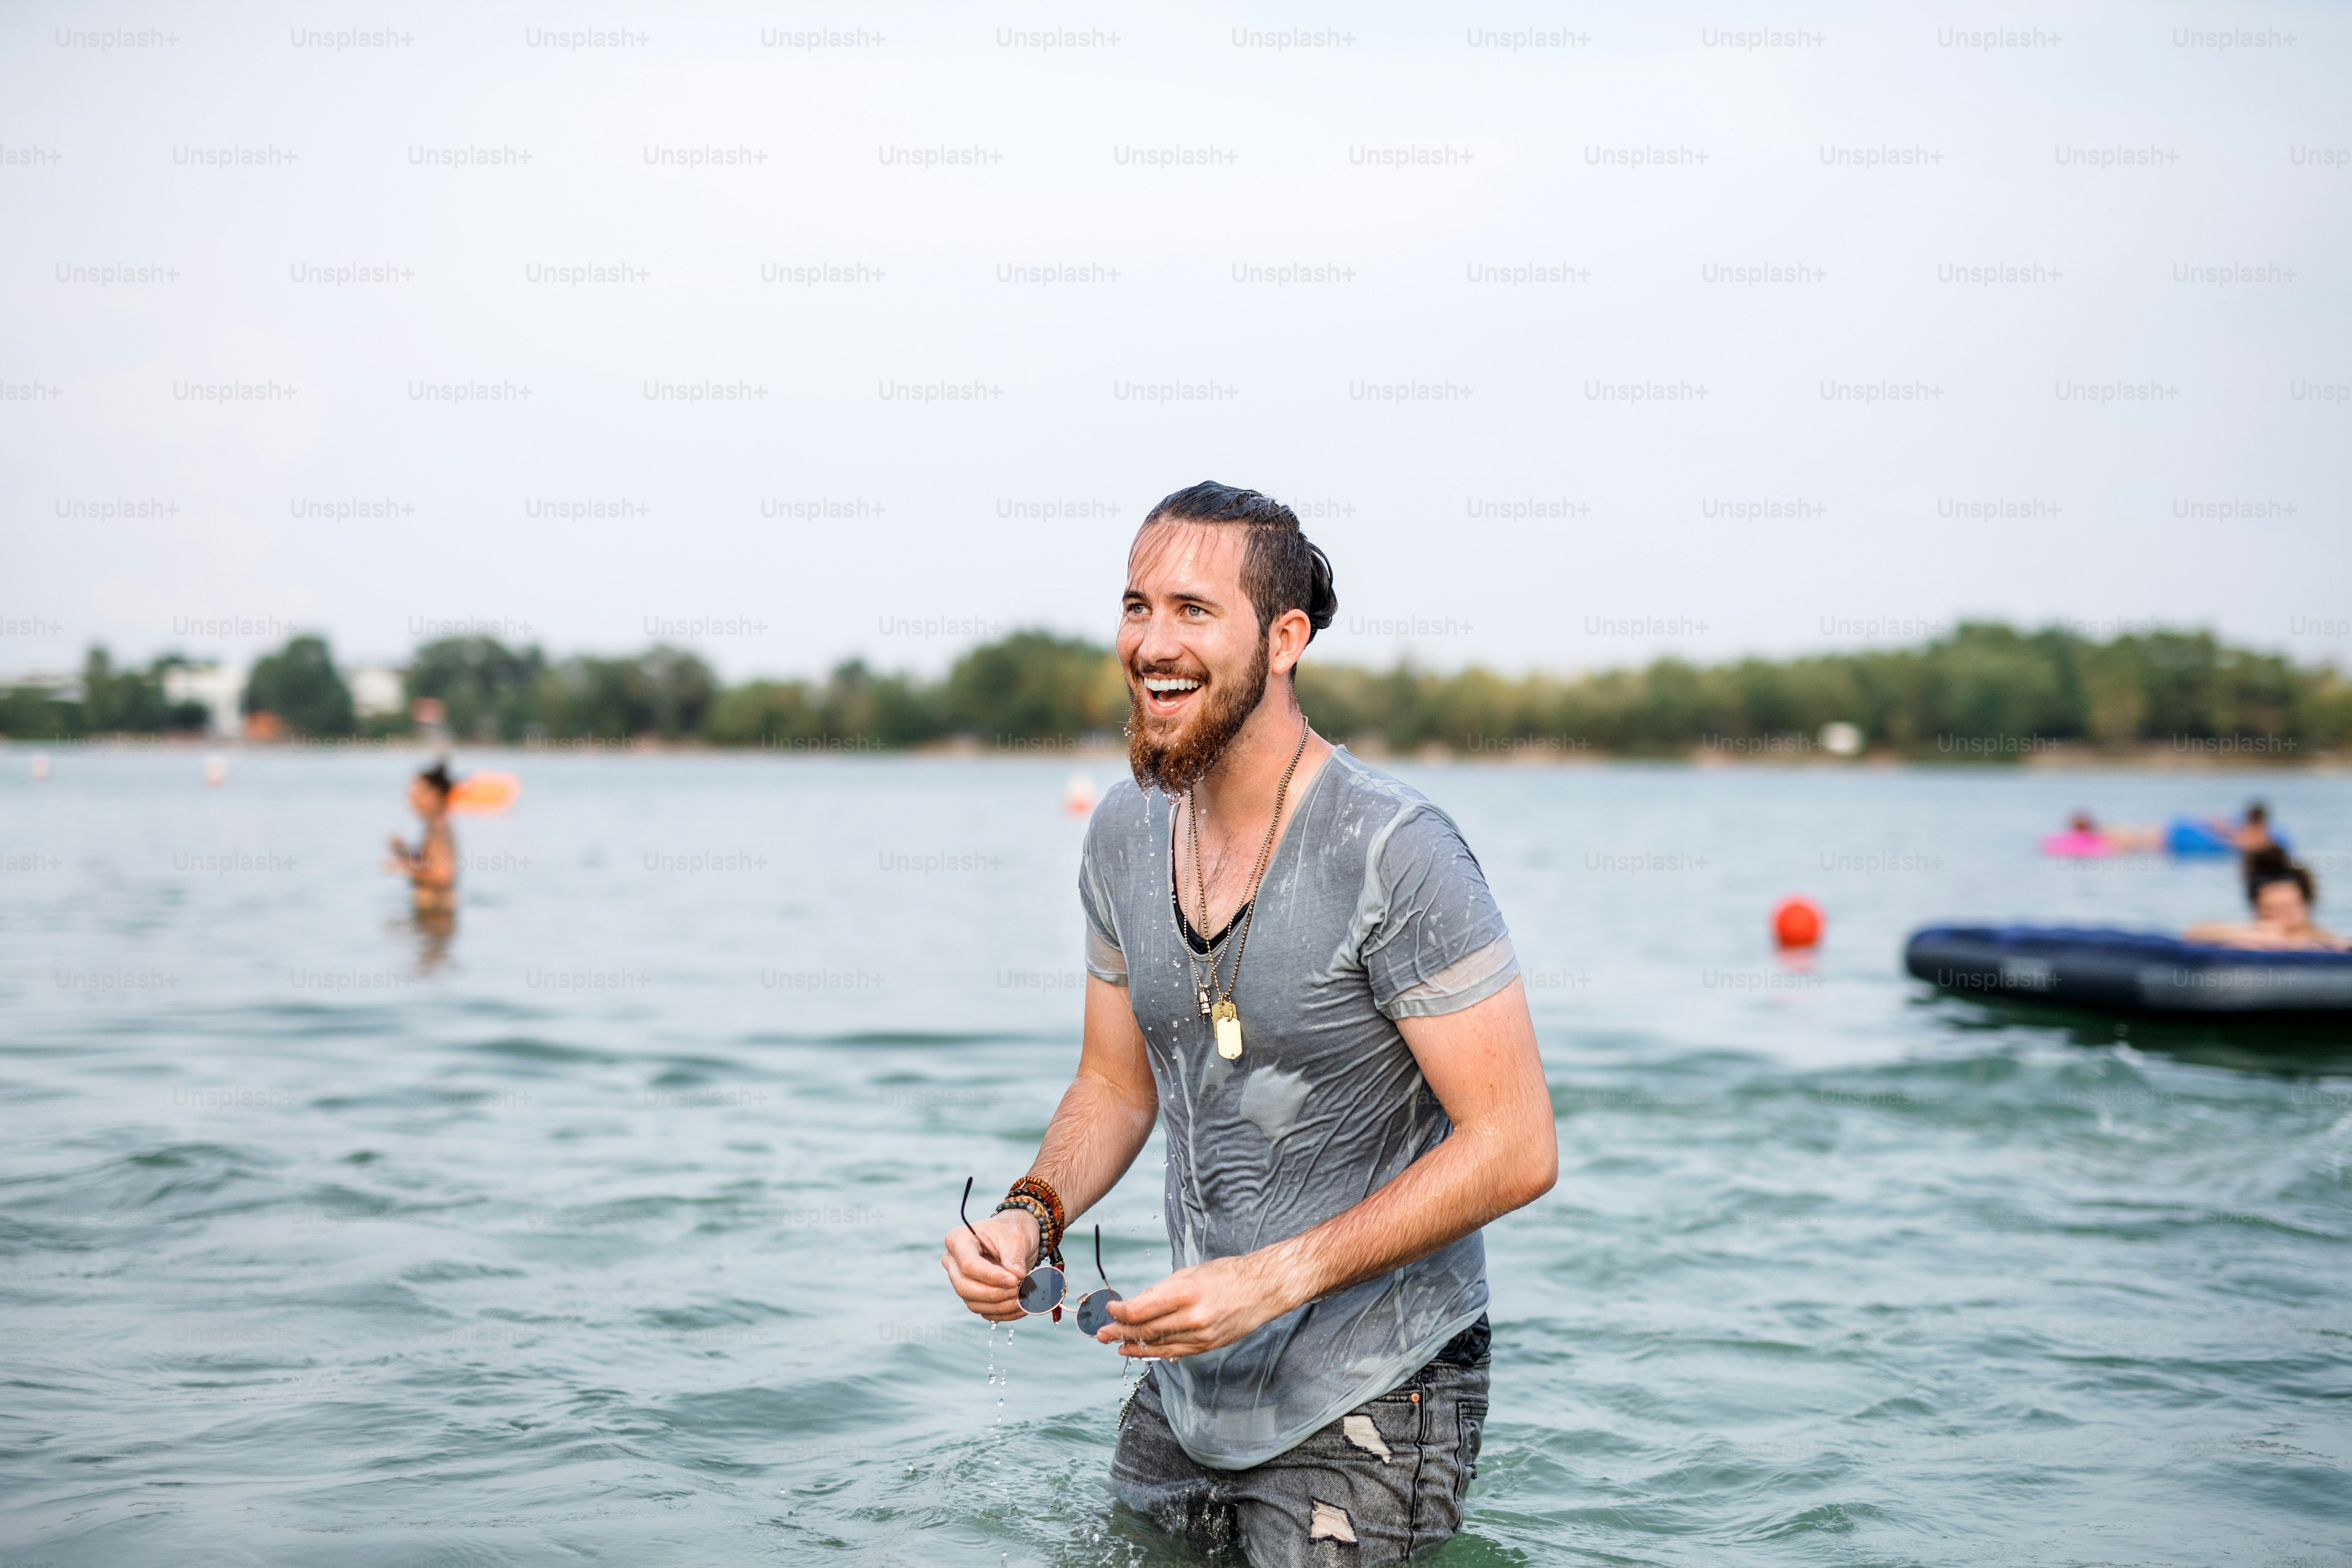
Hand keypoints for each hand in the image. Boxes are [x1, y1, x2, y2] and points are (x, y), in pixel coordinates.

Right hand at [941, 1208, 1040, 1323]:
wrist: (1017, 1237)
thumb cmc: (1013, 1230)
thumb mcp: (1017, 1237)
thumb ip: (1014, 1257)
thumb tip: (1016, 1277)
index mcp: (958, 1240)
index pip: (968, 1264)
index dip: (990, 1276)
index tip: (1014, 1280)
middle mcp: (954, 1262)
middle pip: (964, 1287)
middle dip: (993, 1294)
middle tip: (1018, 1291)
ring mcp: (961, 1280)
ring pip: (973, 1302)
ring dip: (1000, 1306)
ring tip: (1023, 1300)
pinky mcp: (973, 1295)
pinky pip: (983, 1310)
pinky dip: (1003, 1312)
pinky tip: (1021, 1307)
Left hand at [1096, 1252, 1296, 1359]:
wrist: (1265, 1288)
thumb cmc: (1227, 1274)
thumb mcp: (1190, 1273)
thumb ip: (1161, 1291)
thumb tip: (1135, 1304)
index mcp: (1186, 1293)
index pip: (1141, 1310)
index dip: (1120, 1312)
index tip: (1110, 1308)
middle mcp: (1193, 1318)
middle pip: (1146, 1330)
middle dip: (1120, 1332)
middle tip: (1102, 1334)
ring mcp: (1202, 1336)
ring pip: (1159, 1346)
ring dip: (1135, 1347)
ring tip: (1118, 1346)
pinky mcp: (1209, 1346)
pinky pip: (1177, 1352)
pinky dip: (1157, 1352)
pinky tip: (1143, 1351)